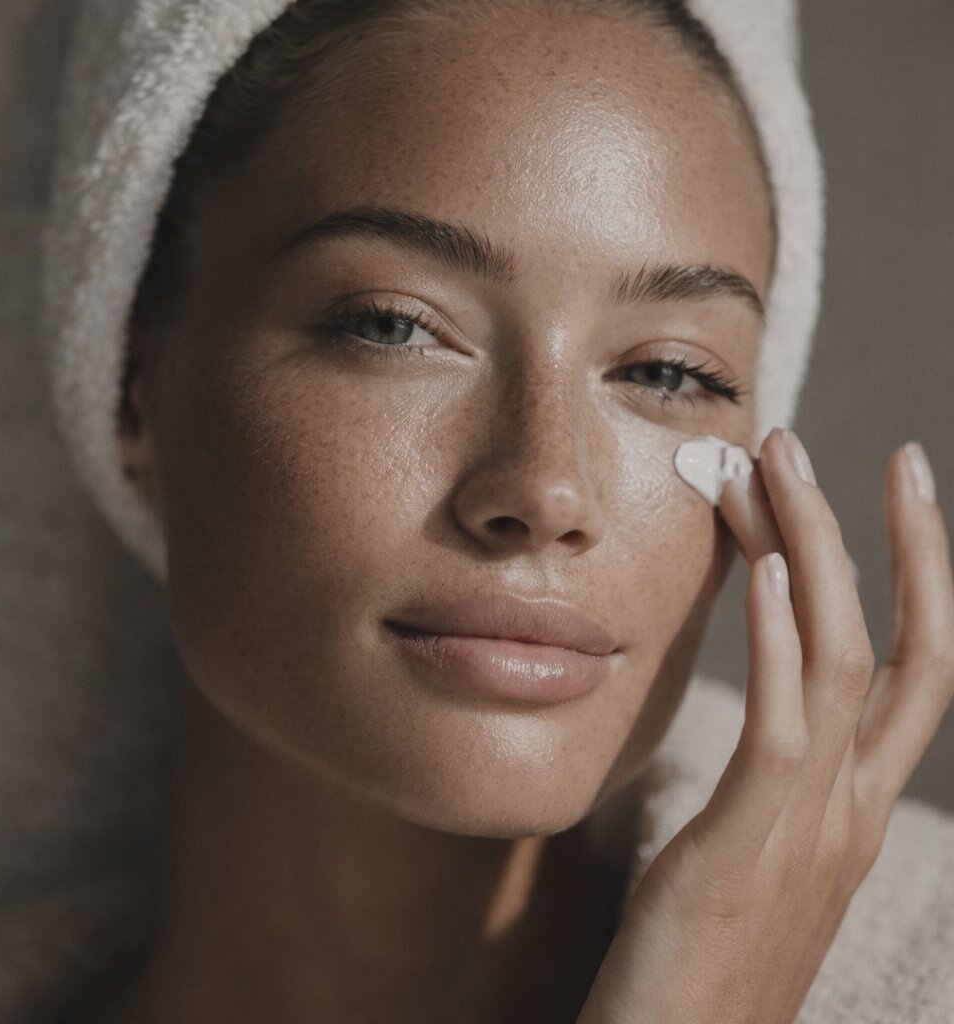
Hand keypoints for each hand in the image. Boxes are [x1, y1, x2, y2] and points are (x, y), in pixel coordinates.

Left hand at [575, 428, 953, 1023]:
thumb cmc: (698, 964)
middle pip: (895, 644)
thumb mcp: (747, 855)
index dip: (915, 572)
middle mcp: (852, 810)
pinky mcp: (746, 849)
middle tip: (818, 441)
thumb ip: (763, 790)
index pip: (907, 666)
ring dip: (808, 548)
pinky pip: (781, 726)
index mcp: (852, 808)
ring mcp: (811, 830)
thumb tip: (757, 718)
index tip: (887, 486)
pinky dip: (776, 640)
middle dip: (869, 533)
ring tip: (771, 463)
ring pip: (839, 658)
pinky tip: (759, 569)